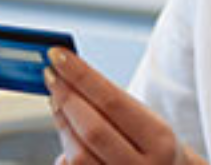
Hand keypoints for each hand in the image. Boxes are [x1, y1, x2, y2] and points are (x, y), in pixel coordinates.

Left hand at [45, 47, 204, 164]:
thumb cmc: (151, 145)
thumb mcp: (147, 120)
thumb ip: (111, 103)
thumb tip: (67, 75)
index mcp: (160, 140)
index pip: (112, 101)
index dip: (80, 76)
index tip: (57, 56)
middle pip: (92, 129)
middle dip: (66, 98)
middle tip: (50, 75)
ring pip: (77, 156)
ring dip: (61, 123)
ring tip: (57, 102)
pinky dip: (65, 150)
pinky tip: (68, 134)